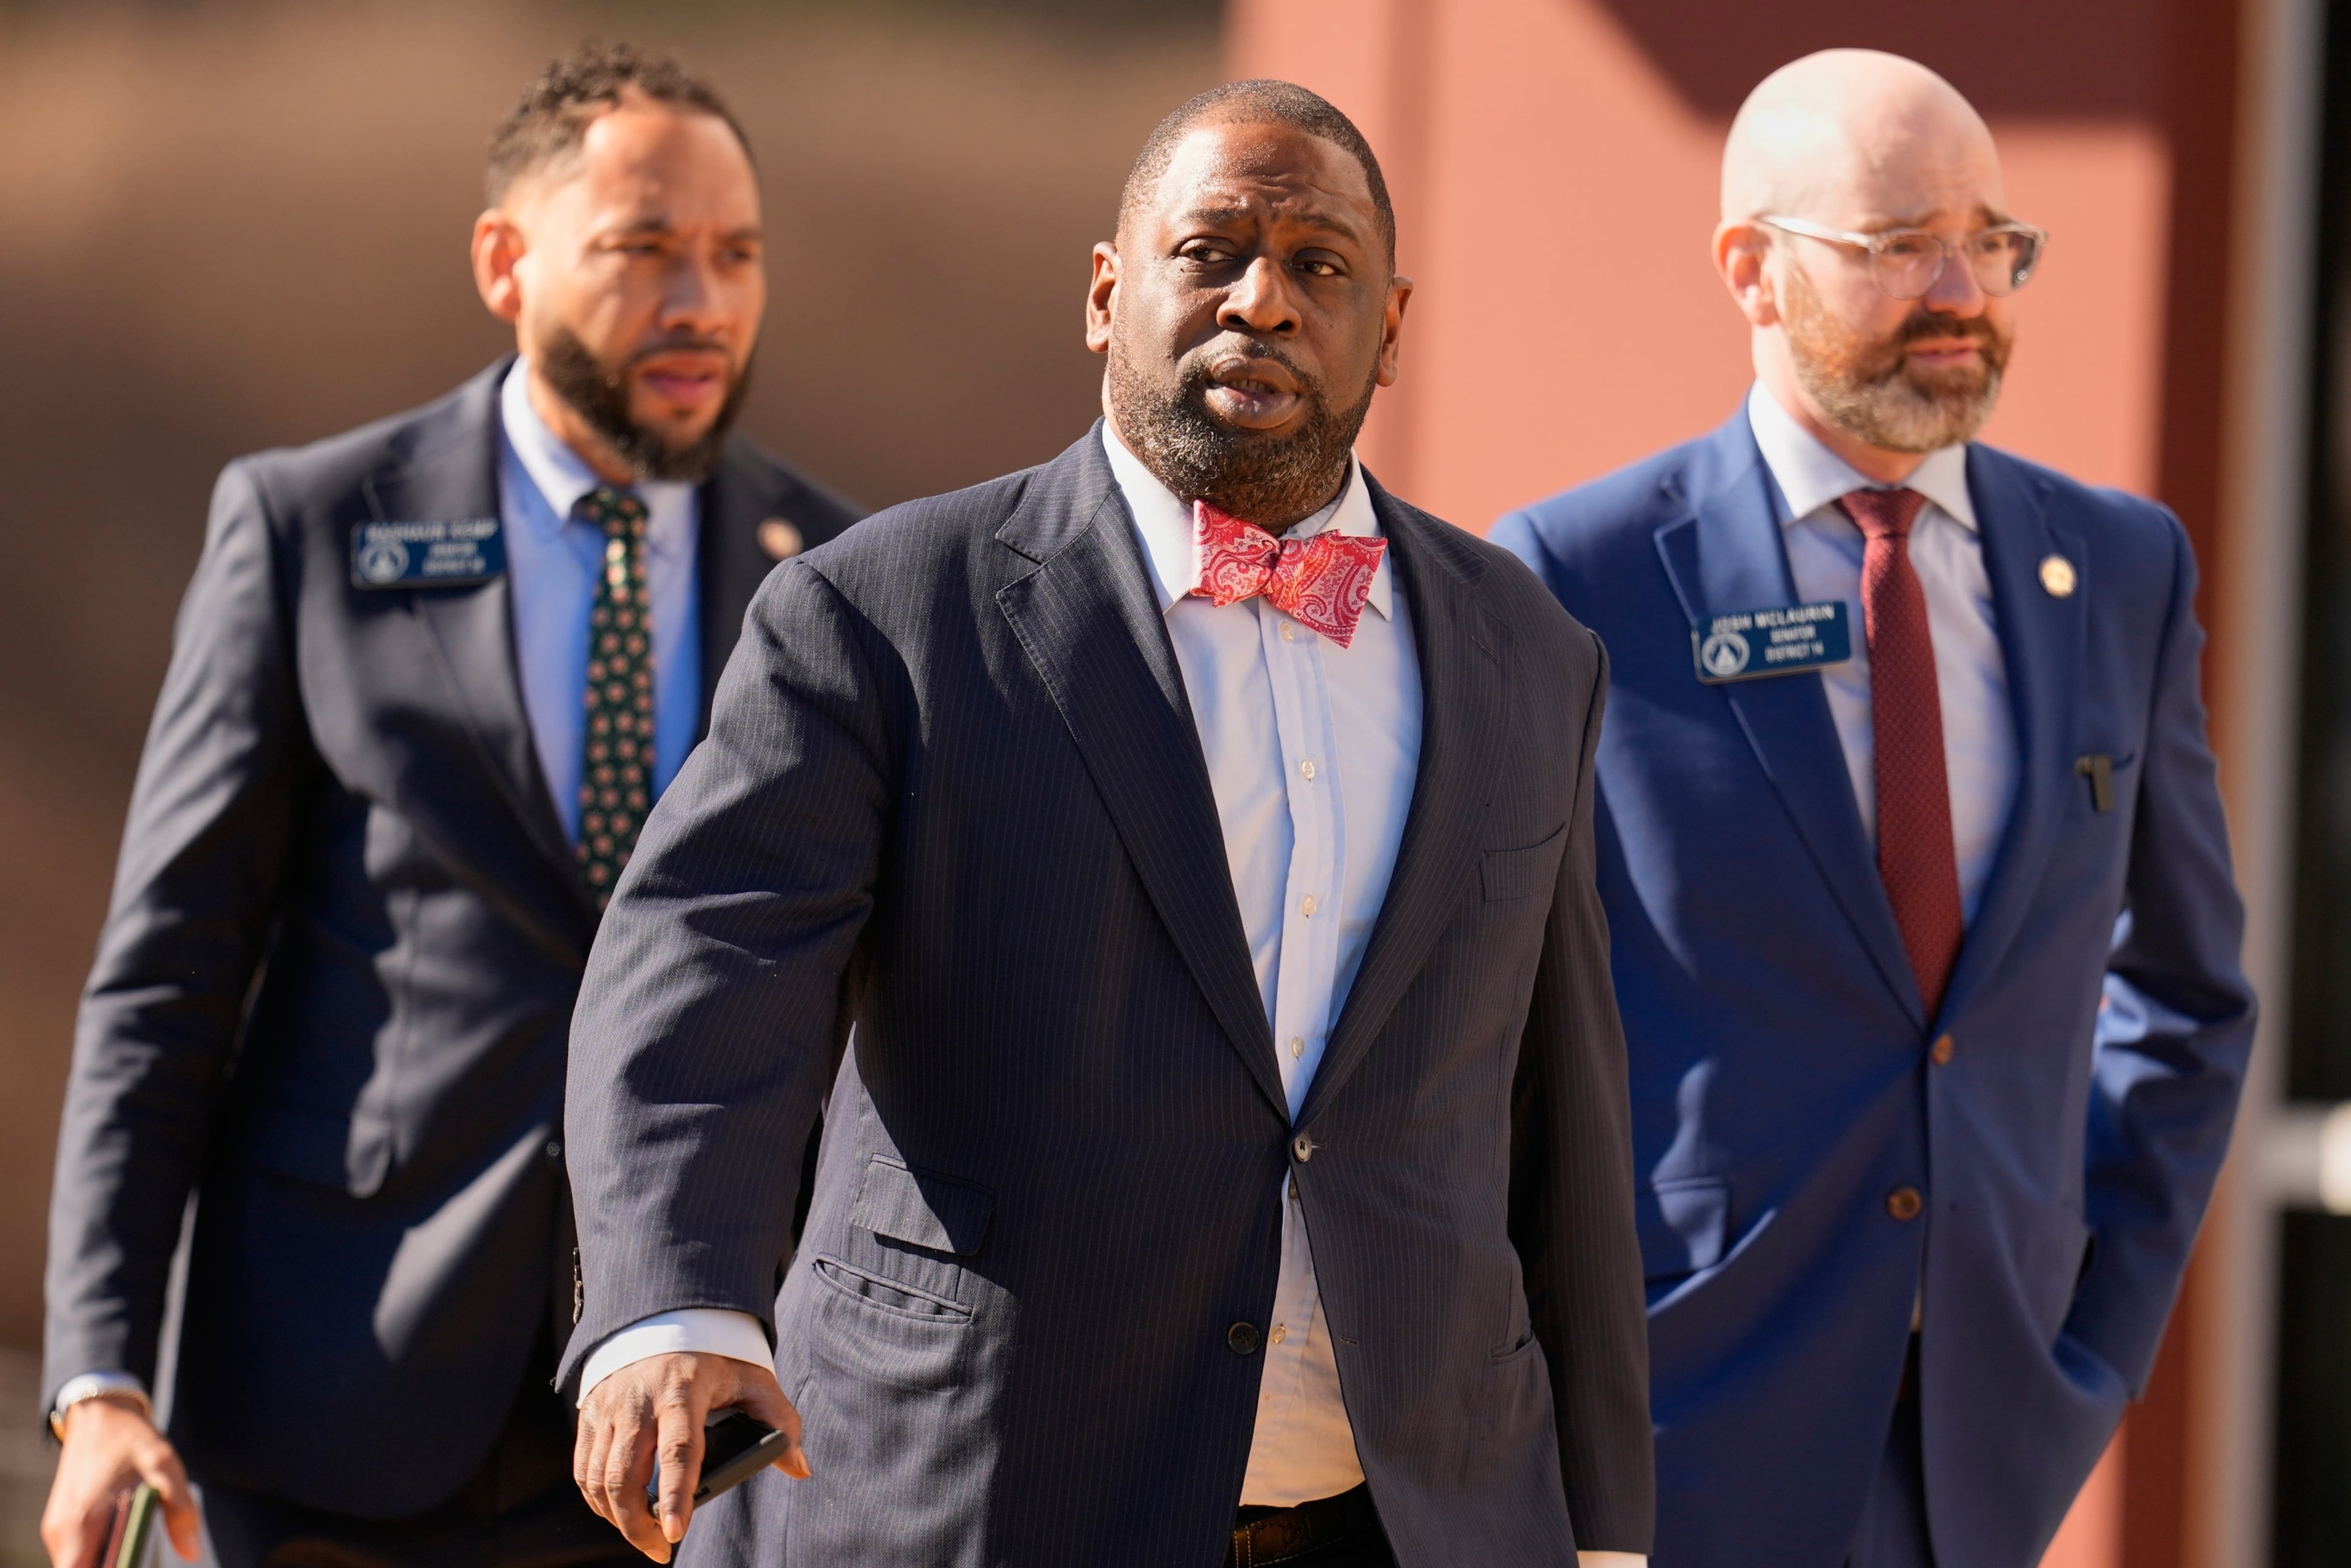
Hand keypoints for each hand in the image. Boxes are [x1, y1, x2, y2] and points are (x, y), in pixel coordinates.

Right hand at [41, 1398, 202, 1567]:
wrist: (99, 1414)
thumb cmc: (129, 1438)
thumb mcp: (163, 1465)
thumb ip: (180, 1510)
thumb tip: (192, 1551)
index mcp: (81, 1523)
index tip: (137, 1563)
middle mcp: (61, 1533)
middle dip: (114, 1567)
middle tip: (143, 1554)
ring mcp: (58, 1529)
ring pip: (80, 1563)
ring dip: (108, 1561)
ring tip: (137, 1544)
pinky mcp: (61, 1525)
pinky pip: (78, 1552)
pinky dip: (102, 1551)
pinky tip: (125, 1534)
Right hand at [574, 1352, 807, 1561]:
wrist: (669, 1313)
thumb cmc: (716, 1356)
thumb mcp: (754, 1379)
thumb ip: (779, 1421)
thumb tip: (800, 1469)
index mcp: (683, 1390)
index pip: (678, 1450)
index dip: (676, 1495)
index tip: (677, 1533)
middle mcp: (639, 1399)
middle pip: (625, 1475)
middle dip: (638, 1524)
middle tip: (661, 1550)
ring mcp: (609, 1405)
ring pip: (598, 1477)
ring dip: (616, 1518)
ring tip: (645, 1537)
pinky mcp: (590, 1411)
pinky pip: (583, 1467)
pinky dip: (596, 1499)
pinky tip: (618, 1514)